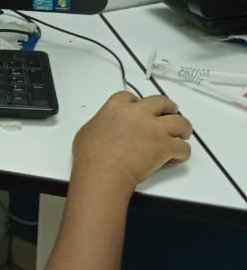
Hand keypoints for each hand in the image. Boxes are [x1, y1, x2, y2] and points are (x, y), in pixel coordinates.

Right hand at [73, 91, 192, 187]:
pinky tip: (177, 155)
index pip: (132, 97)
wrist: (103, 172)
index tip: (140, 108)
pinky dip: (182, 152)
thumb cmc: (91, 156)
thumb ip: (101, 124)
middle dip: (168, 107)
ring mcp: (155, 129)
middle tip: (171, 112)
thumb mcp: (87, 131)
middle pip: (162, 102)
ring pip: (180, 121)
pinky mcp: (165, 146)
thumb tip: (104, 129)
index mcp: (117, 107)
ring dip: (183, 127)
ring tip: (183, 133)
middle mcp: (139, 113)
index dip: (139, 102)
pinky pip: (183, 147)